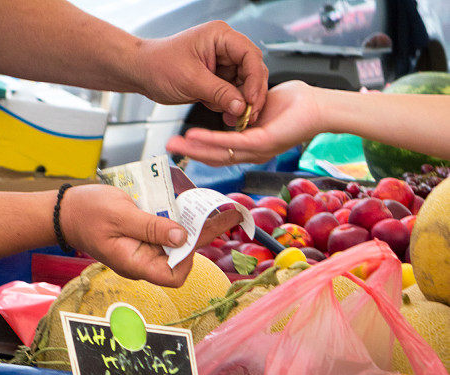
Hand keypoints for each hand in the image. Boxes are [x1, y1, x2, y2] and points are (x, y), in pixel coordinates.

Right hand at [60, 184, 241, 286]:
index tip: (191, 234)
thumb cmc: (87, 213)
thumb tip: (183, 236)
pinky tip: (190, 205)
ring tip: (214, 207)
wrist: (65, 210)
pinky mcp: (143, 236)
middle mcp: (143, 261)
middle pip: (180, 258)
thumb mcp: (121, 215)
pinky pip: (165, 232)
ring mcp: (143, 249)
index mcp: (136, 263)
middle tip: (225, 213)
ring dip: (193, 226)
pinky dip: (178, 219)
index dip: (189, 259)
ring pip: (176, 243)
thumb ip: (152, 227)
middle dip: (200, 236)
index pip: (174, 276)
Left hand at [136, 21, 268, 124]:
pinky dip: (231, 106)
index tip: (251, 99)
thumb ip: (219, 93)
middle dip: (251, 94)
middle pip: (252, 70)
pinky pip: (233, 94)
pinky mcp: (218, 80)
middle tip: (248, 113)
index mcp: (220, 37)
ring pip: (244, 85)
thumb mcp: (191, 80)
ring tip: (235, 118)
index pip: (250, 55)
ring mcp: (222, 64)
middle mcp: (225, 48)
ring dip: (241, 103)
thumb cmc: (159, 65)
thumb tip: (240, 105)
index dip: (254, 79)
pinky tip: (227, 115)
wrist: (143, 73)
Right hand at [166, 81, 322, 164]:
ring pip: (220, 153)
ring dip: (195, 149)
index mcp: (250, 143)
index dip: (199, 148)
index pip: (220, 150)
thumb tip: (233, 106)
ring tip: (176, 145)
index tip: (181, 141)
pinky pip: (232, 142)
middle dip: (190, 153)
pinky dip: (211, 140)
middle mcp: (252, 152)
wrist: (318, 106)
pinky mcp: (263, 143)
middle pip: (215, 157)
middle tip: (169, 148)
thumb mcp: (261, 104)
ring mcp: (257, 150)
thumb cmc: (295, 105)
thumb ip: (244, 108)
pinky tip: (195, 137)